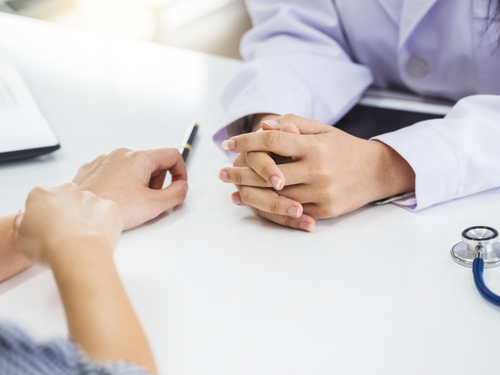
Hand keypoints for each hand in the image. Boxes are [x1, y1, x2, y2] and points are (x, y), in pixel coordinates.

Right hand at [13, 182, 122, 265]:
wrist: (77, 253)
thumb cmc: (48, 246)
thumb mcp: (20, 236)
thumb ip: (24, 221)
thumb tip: (28, 218)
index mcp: (42, 193)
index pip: (42, 199)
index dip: (45, 215)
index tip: (48, 227)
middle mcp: (67, 189)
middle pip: (66, 198)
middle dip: (67, 212)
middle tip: (66, 233)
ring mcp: (90, 197)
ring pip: (88, 205)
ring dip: (86, 217)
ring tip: (82, 238)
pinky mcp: (109, 206)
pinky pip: (107, 213)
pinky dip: (104, 223)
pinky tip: (98, 236)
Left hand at [73, 148, 187, 229]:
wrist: (79, 215)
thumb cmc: (112, 208)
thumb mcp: (154, 205)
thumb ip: (176, 194)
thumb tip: (182, 187)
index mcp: (139, 158)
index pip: (172, 155)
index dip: (181, 172)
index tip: (178, 186)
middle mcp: (122, 154)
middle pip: (152, 163)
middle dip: (157, 182)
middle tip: (150, 201)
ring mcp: (105, 160)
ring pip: (133, 168)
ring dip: (139, 183)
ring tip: (130, 203)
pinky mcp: (92, 168)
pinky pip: (114, 172)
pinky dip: (120, 184)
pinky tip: (115, 200)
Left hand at [218, 114, 414, 229]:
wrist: (377, 172)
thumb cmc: (344, 147)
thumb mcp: (322, 129)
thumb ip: (292, 124)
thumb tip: (263, 125)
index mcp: (315, 146)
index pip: (273, 140)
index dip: (247, 141)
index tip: (229, 143)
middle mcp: (317, 170)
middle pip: (268, 173)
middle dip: (240, 172)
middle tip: (221, 172)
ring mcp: (321, 193)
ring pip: (276, 196)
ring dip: (250, 193)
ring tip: (232, 190)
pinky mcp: (325, 211)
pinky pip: (292, 211)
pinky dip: (270, 208)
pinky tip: (254, 204)